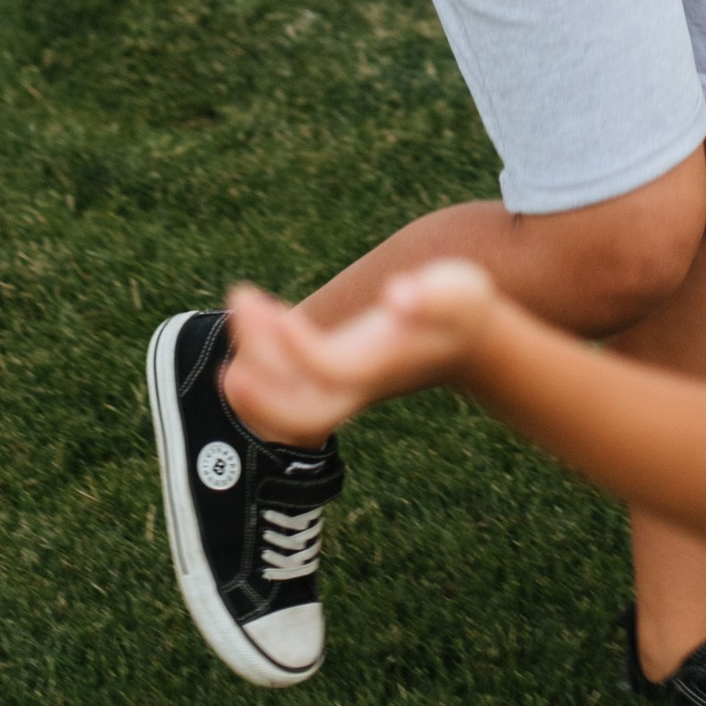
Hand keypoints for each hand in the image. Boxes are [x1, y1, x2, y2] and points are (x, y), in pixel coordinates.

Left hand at [223, 262, 499, 440]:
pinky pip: (284, 388)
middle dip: (262, 386)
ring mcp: (342, 388)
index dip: (296, 348)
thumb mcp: (460, 292)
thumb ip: (434, 295)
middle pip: (302, 413)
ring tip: (243, 297)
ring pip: (286, 405)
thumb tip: (400, 297)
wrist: (466, 338)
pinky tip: (253, 314)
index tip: (272, 310)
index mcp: (383, 366)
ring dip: (254, 361)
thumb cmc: (461, 308)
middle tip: (239, 318)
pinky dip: (259, 361)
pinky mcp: (332, 377)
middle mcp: (358, 387)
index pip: (330, 370)